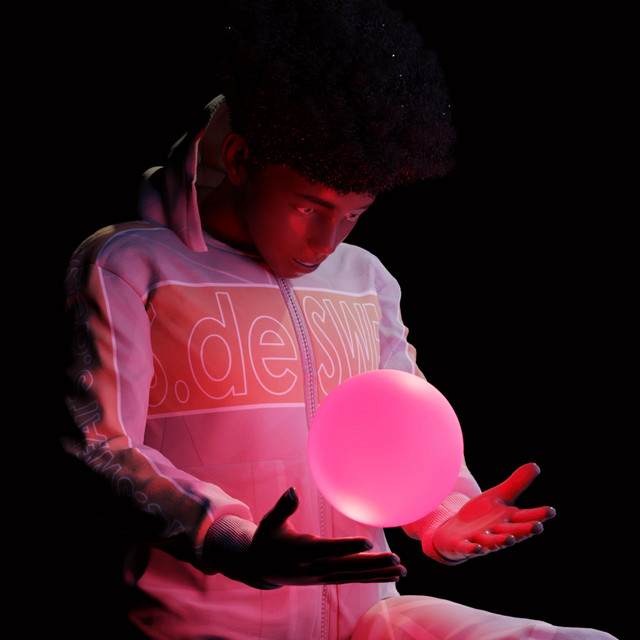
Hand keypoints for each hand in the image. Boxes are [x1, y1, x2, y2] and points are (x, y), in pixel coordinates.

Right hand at [225, 487, 405, 587]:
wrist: (259, 568)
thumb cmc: (267, 539)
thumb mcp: (270, 522)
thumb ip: (283, 507)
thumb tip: (292, 490)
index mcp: (301, 551)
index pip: (328, 549)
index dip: (347, 546)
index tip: (368, 541)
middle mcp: (314, 568)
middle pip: (347, 566)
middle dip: (373, 564)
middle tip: (396, 559)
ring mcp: (321, 576)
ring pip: (353, 576)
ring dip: (378, 574)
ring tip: (401, 570)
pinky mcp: (326, 579)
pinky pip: (352, 579)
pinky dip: (371, 578)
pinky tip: (390, 577)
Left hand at [433, 462, 555, 562]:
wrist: (458, 533)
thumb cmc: (484, 516)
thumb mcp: (499, 497)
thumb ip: (516, 484)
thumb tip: (535, 465)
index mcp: (509, 521)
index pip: (526, 517)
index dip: (538, 515)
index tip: (551, 510)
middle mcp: (498, 532)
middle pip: (514, 531)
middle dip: (525, 530)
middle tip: (538, 526)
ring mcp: (481, 541)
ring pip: (493, 542)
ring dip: (502, 541)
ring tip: (510, 539)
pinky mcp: (464, 545)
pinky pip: (468, 549)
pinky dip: (473, 549)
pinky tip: (477, 548)